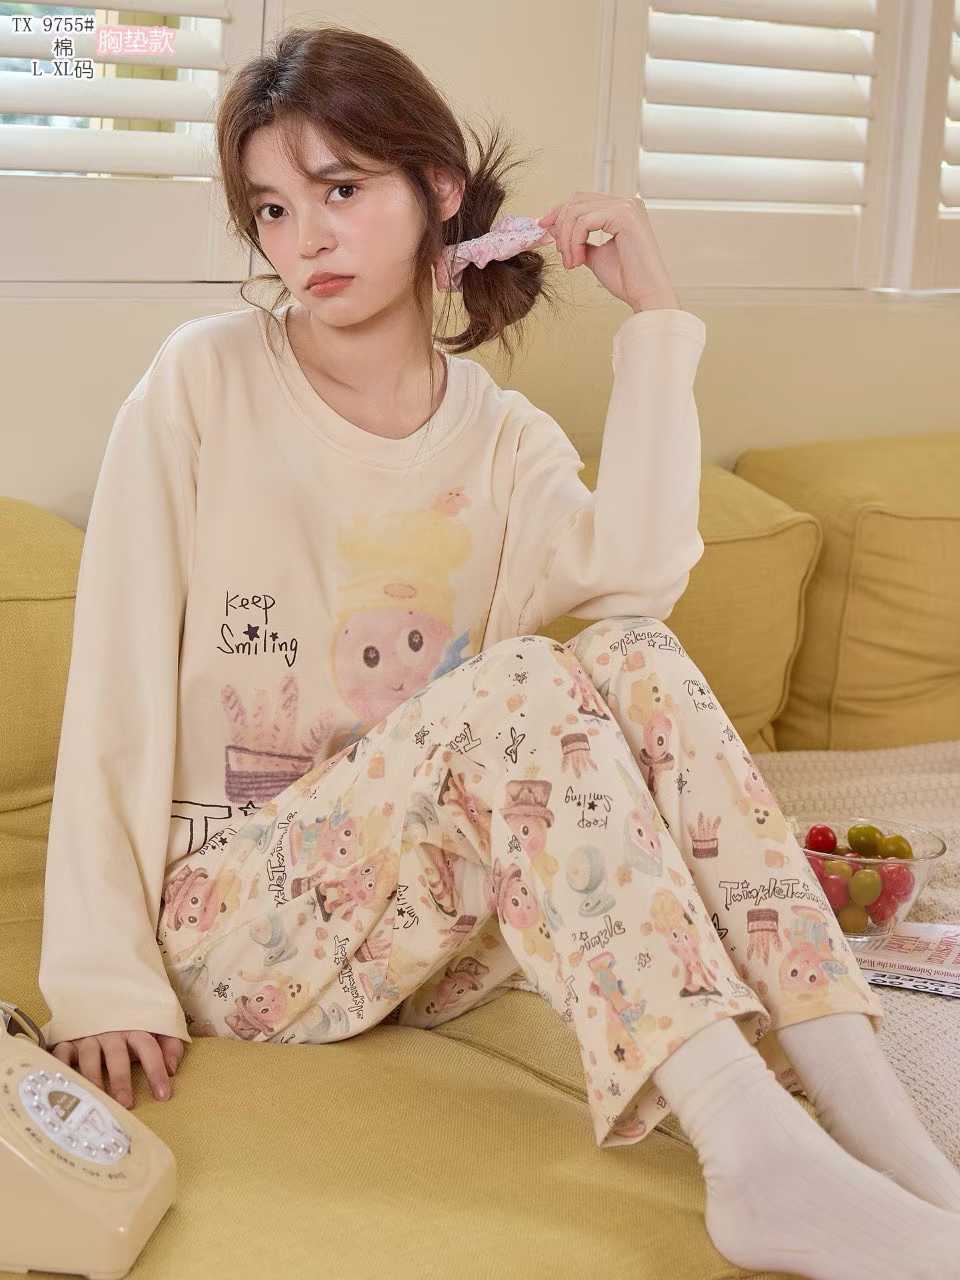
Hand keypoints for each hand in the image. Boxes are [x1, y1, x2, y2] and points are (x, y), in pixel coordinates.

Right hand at [48, 1030, 185, 1107]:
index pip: (149, 1048)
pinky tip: (63, 1083)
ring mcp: (88, 1035)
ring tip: (97, 1101)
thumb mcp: (156, 1026)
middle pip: (117, 1056)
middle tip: (126, 1104)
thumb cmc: (132, 1020)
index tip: (163, 1095)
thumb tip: (173, 1069)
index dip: (157, 1071)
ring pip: (89, 1057)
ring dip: (93, 1079)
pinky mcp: (68, 1039)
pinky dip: (61, 1066)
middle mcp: (111, 1032)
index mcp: (135, 1028)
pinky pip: (61, 1053)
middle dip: (122, 1080)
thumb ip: (169, 1045)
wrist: (102, 994)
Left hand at [537, 193, 678, 311]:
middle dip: (561, 227)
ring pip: (577, 211)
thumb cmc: (626, 279)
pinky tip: (578, 260)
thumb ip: (578, 239)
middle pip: (576, 201)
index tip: (543, 227)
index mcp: (622, 209)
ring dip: (567, 239)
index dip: (559, 212)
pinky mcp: (624, 215)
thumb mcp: (594, 255)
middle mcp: (627, 202)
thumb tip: (554, 228)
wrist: (646, 294)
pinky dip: (574, 242)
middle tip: (562, 255)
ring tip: (571, 262)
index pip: (582, 199)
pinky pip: (584, 221)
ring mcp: (627, 206)